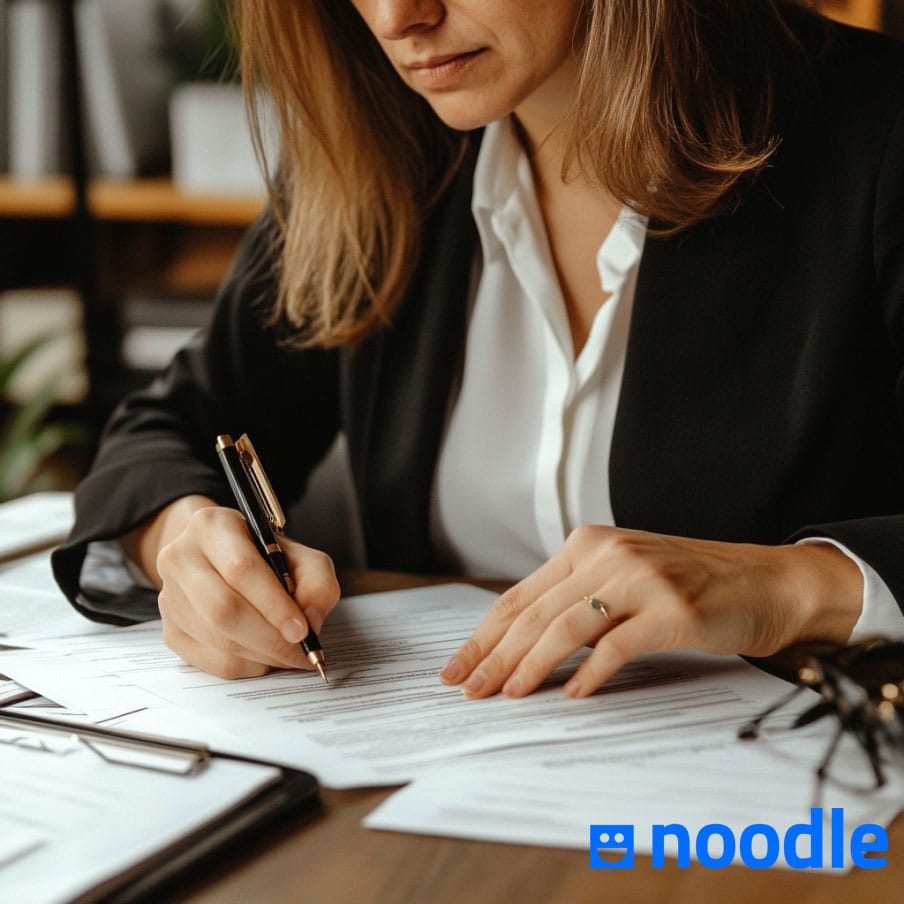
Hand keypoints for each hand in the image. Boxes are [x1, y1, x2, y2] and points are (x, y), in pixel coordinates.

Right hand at [123, 496, 339, 678]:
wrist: (220, 559)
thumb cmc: (263, 556)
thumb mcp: (299, 554)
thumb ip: (316, 581)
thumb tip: (309, 620)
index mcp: (212, 526)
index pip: (241, 569)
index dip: (274, 604)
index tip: (301, 629)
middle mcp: (180, 557)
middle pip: (223, 610)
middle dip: (269, 638)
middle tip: (299, 651)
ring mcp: (169, 597)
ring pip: (217, 640)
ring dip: (261, 655)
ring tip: (288, 653)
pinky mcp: (170, 631)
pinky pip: (210, 662)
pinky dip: (246, 666)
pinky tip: (264, 656)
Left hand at [439, 525, 861, 699]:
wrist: (766, 582)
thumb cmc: (691, 585)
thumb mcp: (624, 575)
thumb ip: (577, 596)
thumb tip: (519, 643)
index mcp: (588, 544)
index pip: (520, 595)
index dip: (484, 636)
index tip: (458, 667)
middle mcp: (608, 554)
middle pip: (534, 613)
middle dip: (495, 657)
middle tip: (469, 690)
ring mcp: (640, 579)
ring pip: (565, 627)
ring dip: (531, 666)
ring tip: (509, 695)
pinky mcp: (671, 609)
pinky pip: (616, 645)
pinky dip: (589, 674)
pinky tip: (573, 695)